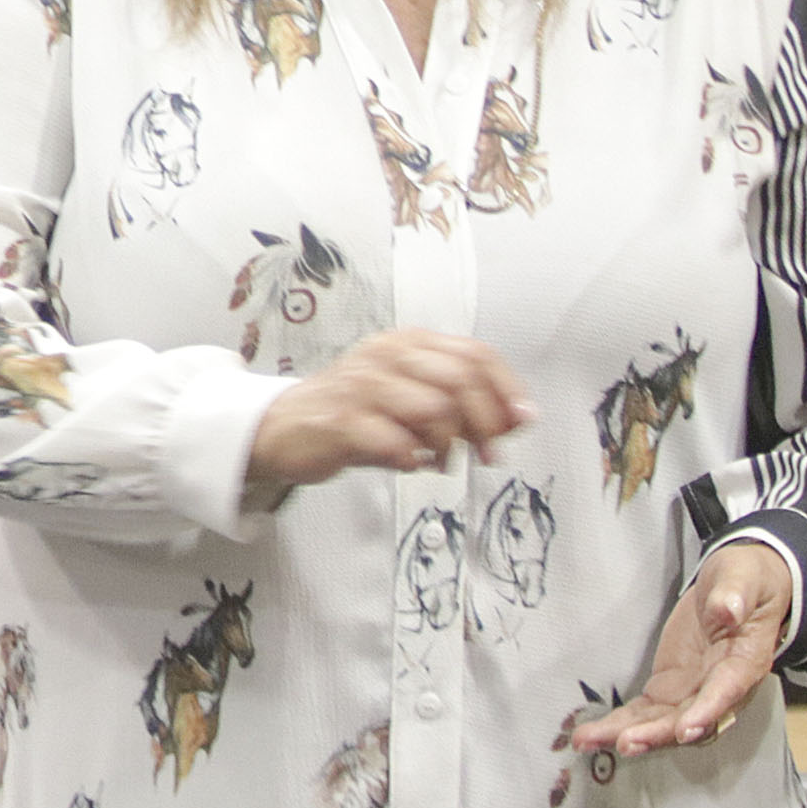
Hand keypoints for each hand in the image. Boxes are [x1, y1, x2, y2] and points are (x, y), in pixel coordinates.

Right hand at [245, 329, 533, 490]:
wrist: (284, 425)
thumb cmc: (354, 412)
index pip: (475, 354)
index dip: (507, 389)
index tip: (522, 420)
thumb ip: (461, 404)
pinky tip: (408, 463)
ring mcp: (361, 386)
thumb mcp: (410, 399)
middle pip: (461, 379)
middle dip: (485, 423)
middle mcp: (384, 356)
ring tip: (440, 460)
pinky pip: (395, 442)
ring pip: (433, 410)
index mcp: (406, 344)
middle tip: (485, 453)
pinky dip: (411, 459)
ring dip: (447, 444)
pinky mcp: (341, 420)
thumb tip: (517, 419)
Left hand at [570, 544, 793, 755]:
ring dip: (628, 734)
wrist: (739, 588)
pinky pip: (644, 711)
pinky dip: (618, 724)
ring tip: (588, 742)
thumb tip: (727, 611)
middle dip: (657, 734)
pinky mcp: (669, 688)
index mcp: (744, 662)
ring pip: (662, 722)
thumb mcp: (742, 577)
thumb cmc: (746, 582)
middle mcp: (718, 687)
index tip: (685, 729)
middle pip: (688, 718)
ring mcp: (692, 691)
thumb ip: (735, 595)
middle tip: (626, 743)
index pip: (725, 692)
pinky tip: (588, 735)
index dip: (706, 712)